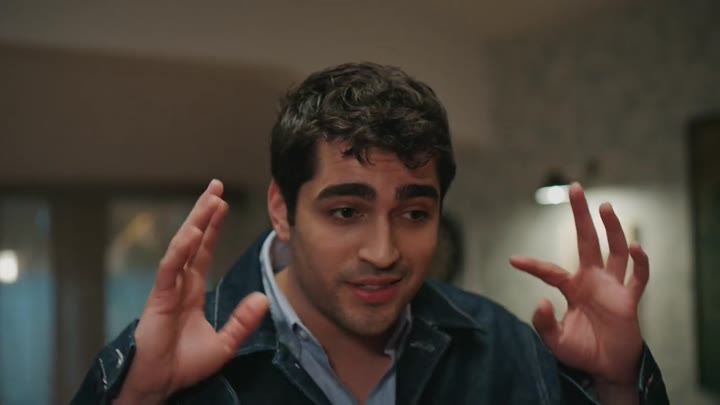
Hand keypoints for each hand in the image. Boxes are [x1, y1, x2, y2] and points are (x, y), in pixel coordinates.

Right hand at [115, 180, 269, 403]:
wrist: (161, 384)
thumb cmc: (185, 364)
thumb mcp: (225, 343)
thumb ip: (242, 321)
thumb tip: (262, 298)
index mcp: (192, 289)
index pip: (205, 250)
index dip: (213, 227)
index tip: (222, 202)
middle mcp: (179, 283)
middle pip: (193, 240)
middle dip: (204, 213)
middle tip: (216, 186)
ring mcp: (167, 289)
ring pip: (182, 248)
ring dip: (196, 222)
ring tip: (210, 200)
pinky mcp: (157, 299)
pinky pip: (169, 270)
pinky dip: (180, 251)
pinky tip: (193, 234)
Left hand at [510, 183, 648, 385]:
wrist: (607, 367)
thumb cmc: (581, 351)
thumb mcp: (555, 341)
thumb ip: (544, 324)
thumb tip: (541, 300)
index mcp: (571, 288)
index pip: (549, 271)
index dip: (532, 266)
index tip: (512, 260)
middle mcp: (591, 280)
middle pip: (587, 241)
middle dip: (580, 215)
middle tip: (574, 188)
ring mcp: (612, 287)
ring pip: (614, 251)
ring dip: (612, 229)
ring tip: (604, 206)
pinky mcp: (629, 299)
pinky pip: (639, 277)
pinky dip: (640, 263)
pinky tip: (636, 248)